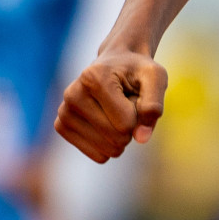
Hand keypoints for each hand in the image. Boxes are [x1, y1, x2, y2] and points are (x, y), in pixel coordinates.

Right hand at [53, 48, 166, 163]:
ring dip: (121, 136)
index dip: (140, 116)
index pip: (126, 123)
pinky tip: (107, 122)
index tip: (135, 95)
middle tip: (127, 103)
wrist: (118, 64)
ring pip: (107, 150)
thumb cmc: (138, 71)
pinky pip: (98, 156)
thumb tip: (141, 139)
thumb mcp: (156, 78)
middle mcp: (72, 94)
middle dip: (132, 127)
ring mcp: (64, 112)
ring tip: (117, 111)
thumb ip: (153, 106)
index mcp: (93, 78)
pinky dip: (110, 144)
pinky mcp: (62, 127)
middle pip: (116, 138)